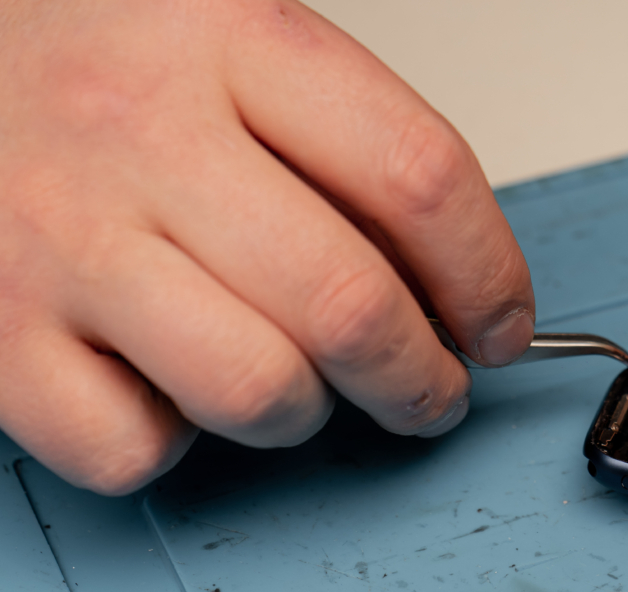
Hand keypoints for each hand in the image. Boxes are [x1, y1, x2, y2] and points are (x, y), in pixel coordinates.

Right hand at [0, 0, 533, 493]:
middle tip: (432, 389)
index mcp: (231, 41)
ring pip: (255, 391)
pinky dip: (175, 444)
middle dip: (422, 380)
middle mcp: (142, 138)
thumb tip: (451, 285)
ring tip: (304, 387)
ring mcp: (61, 239)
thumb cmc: (109, 63)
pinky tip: (172, 388)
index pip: (420, 176)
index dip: (488, 275)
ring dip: (309, 414)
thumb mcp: (244, 54)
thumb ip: (351, 156)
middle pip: (349, 306)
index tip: (500, 324)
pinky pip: (130, 449)